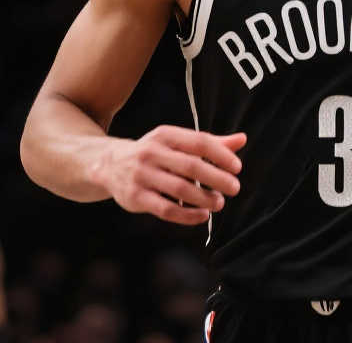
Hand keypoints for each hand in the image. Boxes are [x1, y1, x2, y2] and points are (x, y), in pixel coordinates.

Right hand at [95, 126, 245, 224]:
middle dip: (216, 178)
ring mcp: (142, 175)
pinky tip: (202, 215)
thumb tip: (242, 139)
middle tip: (234, 188)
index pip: (199, 142)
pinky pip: (166, 209)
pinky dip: (187, 215)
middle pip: (191, 166)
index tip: (237, 167)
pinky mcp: (136, 197)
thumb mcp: (177, 141)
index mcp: (166, 135)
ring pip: (179, 189)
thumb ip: (210, 142)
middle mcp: (152, 153)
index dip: (221, 155)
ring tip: (219, 203)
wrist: (109, 164)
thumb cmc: (154, 152)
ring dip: (204, 198)